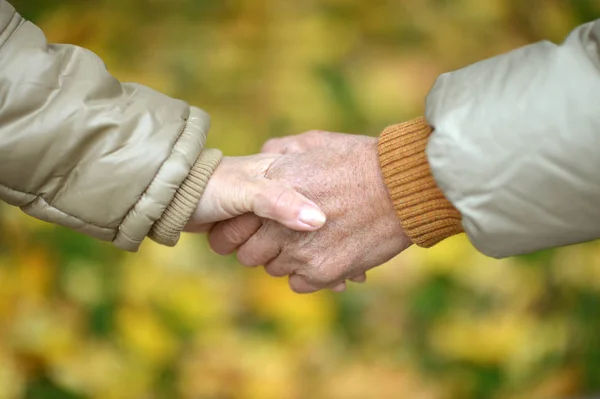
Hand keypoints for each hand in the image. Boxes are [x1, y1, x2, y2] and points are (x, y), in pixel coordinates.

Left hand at [208, 132, 411, 292]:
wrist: (404, 186)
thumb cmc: (361, 160)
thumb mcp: (316, 142)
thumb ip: (280, 150)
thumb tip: (263, 156)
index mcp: (273, 188)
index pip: (234, 224)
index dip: (240, 227)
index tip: (251, 227)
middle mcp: (279, 224)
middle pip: (249, 253)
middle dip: (262, 246)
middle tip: (282, 236)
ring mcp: (300, 251)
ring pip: (274, 269)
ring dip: (287, 259)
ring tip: (309, 242)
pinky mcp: (323, 272)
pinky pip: (299, 283)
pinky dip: (308, 273)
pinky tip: (324, 254)